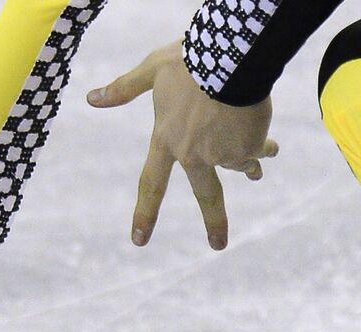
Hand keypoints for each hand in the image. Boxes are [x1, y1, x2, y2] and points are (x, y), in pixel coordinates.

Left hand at [88, 42, 277, 249]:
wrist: (229, 57)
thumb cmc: (189, 60)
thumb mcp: (153, 69)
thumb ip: (125, 88)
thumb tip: (90, 98)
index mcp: (167, 140)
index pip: (151, 183)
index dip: (145, 212)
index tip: (139, 240)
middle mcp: (193, 154)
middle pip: (207, 195)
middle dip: (215, 223)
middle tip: (218, 245)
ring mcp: (221, 154)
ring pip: (240, 163)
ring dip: (250, 159)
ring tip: (261, 153)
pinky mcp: (248, 148)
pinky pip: (260, 150)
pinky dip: (266, 144)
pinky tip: (270, 138)